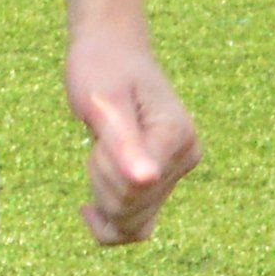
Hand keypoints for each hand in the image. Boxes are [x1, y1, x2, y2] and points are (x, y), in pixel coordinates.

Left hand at [65, 26, 200, 248]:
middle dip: (100, 180)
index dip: (102, 169)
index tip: (101, 130)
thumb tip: (146, 179)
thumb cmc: (101, 68)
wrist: (110, 49)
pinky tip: (88, 208)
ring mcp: (176, 172)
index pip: (132, 189)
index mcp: (177, 137)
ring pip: (131, 223)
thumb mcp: (104, 101)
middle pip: (131, 210)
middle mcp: (186, 158)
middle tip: (100, 135)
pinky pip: (138, 227)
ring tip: (102, 149)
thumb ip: (124, 143)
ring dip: (103, 194)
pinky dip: (110, 223)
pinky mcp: (163, 180)